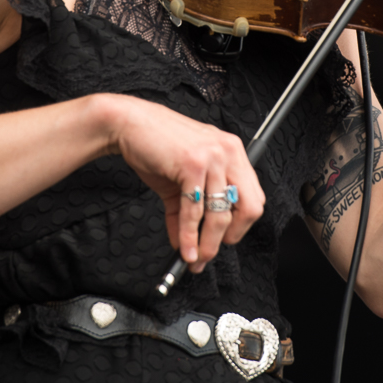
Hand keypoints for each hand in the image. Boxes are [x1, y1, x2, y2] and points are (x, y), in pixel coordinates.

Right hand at [97, 94, 265, 272]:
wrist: (129, 124)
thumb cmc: (156, 147)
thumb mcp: (180, 181)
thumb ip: (186, 213)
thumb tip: (187, 246)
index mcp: (233, 153)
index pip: (253, 197)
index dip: (241, 224)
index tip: (225, 240)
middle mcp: (229, 152)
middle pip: (248, 208)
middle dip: (230, 237)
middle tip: (211, 251)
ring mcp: (213, 157)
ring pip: (220, 214)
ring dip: (207, 244)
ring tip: (194, 258)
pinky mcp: (193, 164)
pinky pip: (195, 210)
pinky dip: (188, 235)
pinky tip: (183, 248)